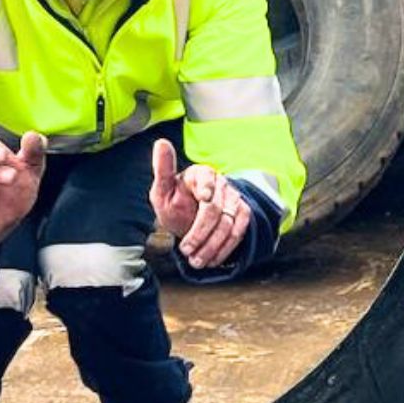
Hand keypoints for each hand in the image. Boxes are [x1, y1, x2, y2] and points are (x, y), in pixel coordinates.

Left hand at [148, 139, 248, 269]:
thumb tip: (161, 142)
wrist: (189, 220)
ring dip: (211, 247)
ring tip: (196, 261)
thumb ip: (163, 169)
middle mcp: (220, 183)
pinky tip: (212, 259)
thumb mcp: (162, 190)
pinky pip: (238, 233)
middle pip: (214, 209)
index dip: (206, 187)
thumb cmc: (173, 203)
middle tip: (186, 250)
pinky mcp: (242, 214)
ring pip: (227, 225)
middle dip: (199, 233)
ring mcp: (233, 199)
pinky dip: (224, 249)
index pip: (207, 177)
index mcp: (200, 173)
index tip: (203, 197)